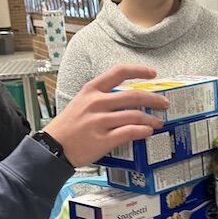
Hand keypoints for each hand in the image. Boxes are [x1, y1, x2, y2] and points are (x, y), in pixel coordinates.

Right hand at [44, 65, 168, 166]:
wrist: (52, 147)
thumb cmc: (69, 125)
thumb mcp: (81, 102)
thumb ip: (103, 97)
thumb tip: (130, 99)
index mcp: (92, 90)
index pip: (119, 72)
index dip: (139, 71)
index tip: (153, 73)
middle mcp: (96, 103)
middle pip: (133, 95)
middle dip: (153, 99)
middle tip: (164, 103)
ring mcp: (99, 121)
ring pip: (134, 115)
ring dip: (151, 118)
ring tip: (158, 122)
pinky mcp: (102, 139)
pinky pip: (128, 132)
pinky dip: (142, 131)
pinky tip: (148, 132)